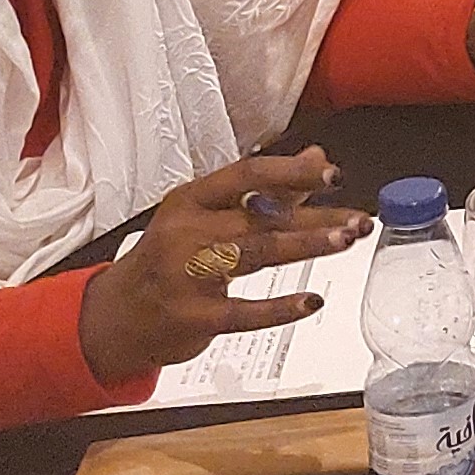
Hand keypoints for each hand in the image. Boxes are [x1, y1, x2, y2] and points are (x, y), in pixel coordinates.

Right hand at [78, 153, 371, 383]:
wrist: (115, 317)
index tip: (334, 176)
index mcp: (191, 200)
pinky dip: (280, 307)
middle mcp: (186, 232)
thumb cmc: (167, 260)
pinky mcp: (192, 317)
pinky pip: (243, 312)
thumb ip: (267, 190)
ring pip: (256, 253)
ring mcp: (186, 274)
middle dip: (317, 218)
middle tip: (360, 220)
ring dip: (307, 246)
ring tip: (346, 241)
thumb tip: (317, 157)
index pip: (247, 175)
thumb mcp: (205, 216)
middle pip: (261, 217)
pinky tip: (312, 302)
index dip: (293, 173)